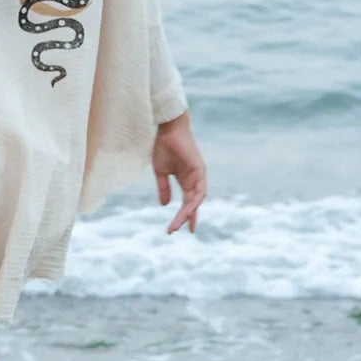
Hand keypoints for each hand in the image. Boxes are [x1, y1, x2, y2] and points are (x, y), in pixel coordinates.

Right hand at [152, 110, 206, 234]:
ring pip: (196, 200)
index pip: (187, 203)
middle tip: (174, 230)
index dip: (184, 216)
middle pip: (192, 204)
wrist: (168, 130)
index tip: (175, 229)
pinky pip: (199, 190)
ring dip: (188, 212)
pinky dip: (195, 201)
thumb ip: (163, 188)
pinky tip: (189, 209)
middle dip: (185, 218)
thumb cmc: (164, 147)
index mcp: (186, 180)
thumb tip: (164, 205)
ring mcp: (198, 176)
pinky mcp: (200, 170)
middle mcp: (194, 180)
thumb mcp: (161, 172)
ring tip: (179, 223)